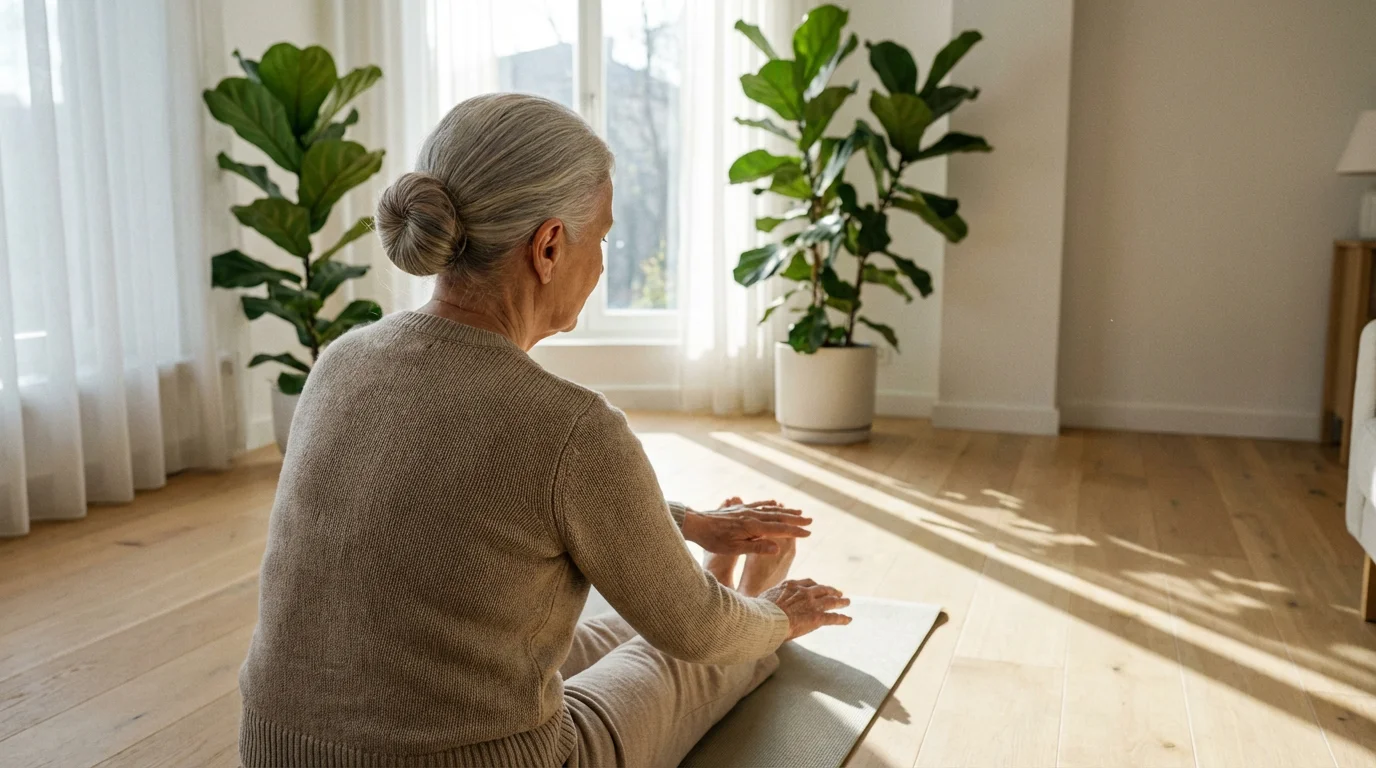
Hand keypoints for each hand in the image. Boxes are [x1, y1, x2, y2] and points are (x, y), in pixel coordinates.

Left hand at [681, 497, 811, 555]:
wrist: (696, 524)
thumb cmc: (714, 540)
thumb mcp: (734, 549)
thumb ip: (757, 548)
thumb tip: (778, 548)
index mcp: (753, 527)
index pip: (779, 529)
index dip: (795, 531)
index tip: (809, 533)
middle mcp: (752, 515)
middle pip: (778, 517)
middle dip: (795, 519)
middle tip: (810, 521)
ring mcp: (746, 510)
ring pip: (770, 510)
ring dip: (785, 511)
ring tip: (798, 511)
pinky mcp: (739, 508)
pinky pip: (758, 504)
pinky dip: (769, 504)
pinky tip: (775, 503)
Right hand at [761, 578, 851, 639]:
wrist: (766, 619)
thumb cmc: (760, 612)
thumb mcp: (762, 599)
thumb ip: (768, 600)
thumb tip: (759, 604)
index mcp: (791, 586)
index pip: (807, 583)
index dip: (815, 585)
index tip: (818, 587)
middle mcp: (804, 592)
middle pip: (822, 589)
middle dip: (831, 590)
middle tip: (838, 592)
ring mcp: (812, 604)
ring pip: (831, 601)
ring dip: (841, 601)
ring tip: (847, 602)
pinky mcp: (817, 617)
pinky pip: (833, 617)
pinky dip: (842, 618)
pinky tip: (848, 619)